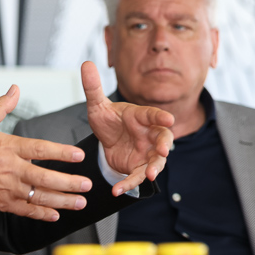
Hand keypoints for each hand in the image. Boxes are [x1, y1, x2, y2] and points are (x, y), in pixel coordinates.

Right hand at [0, 86, 93, 221]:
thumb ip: (0, 107)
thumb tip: (14, 89)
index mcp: (7, 148)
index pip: (40, 149)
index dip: (61, 152)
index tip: (79, 155)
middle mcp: (10, 169)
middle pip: (45, 176)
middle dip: (69, 182)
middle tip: (87, 184)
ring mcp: (7, 189)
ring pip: (39, 196)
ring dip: (62, 200)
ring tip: (80, 202)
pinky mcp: (2, 204)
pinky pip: (26, 210)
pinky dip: (42, 214)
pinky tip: (56, 215)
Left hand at [81, 61, 174, 194]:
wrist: (106, 140)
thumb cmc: (108, 120)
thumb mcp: (97, 106)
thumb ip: (93, 87)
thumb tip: (85, 64)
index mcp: (141, 116)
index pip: (153, 114)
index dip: (161, 117)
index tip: (169, 120)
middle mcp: (148, 134)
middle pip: (163, 138)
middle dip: (165, 145)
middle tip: (164, 151)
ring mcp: (146, 152)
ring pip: (156, 161)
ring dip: (155, 168)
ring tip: (149, 176)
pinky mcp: (138, 167)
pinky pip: (137, 177)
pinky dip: (129, 184)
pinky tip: (117, 190)